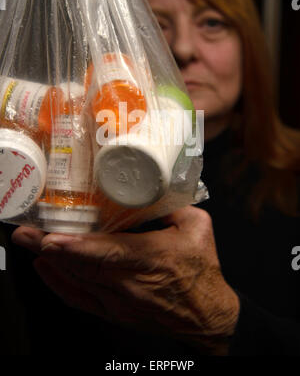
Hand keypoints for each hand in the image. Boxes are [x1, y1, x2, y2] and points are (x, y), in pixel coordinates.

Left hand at [12, 206, 239, 354]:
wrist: (207, 315)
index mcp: (151, 258)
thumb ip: (173, 204)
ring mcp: (119, 301)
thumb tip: (152, 185)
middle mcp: (130, 283)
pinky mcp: (115, 312)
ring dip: (51, 262)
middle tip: (26, 232)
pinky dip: (59, 285)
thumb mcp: (197, 227)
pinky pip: (80, 299)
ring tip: (29, 243)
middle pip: (82, 266)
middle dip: (50, 248)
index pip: (108, 254)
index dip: (77, 247)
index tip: (51, 239)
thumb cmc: (201, 271)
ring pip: (77, 281)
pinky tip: (44, 269)